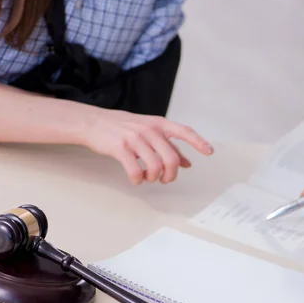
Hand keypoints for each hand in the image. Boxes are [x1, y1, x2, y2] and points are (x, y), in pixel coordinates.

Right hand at [82, 109, 213, 184]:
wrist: (94, 122)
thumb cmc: (124, 128)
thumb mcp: (149, 132)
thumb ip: (168, 146)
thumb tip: (187, 163)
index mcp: (159, 124)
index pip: (184, 131)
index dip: (198, 142)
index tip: (209, 152)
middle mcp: (149, 130)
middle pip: (171, 158)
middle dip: (171, 174)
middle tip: (164, 180)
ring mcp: (135, 139)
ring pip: (155, 166)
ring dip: (153, 178)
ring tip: (148, 178)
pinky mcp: (121, 148)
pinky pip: (135, 171)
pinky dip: (138, 179)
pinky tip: (136, 179)